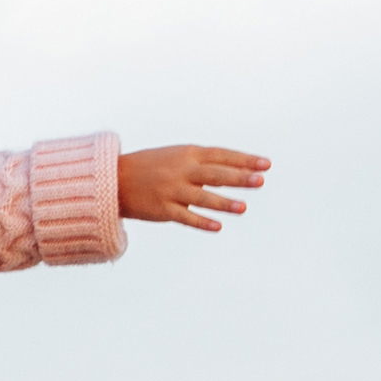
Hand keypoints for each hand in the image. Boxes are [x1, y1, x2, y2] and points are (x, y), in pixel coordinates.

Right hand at [118, 143, 266, 231]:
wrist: (114, 180)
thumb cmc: (151, 167)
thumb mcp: (176, 156)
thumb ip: (203, 164)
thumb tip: (234, 172)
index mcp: (187, 154)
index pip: (222, 155)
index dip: (244, 160)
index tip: (266, 164)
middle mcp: (181, 171)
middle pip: (216, 174)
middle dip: (239, 177)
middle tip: (261, 181)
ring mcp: (171, 191)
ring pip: (203, 197)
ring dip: (224, 202)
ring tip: (244, 207)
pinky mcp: (162, 210)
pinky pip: (185, 217)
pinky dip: (201, 221)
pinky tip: (218, 226)